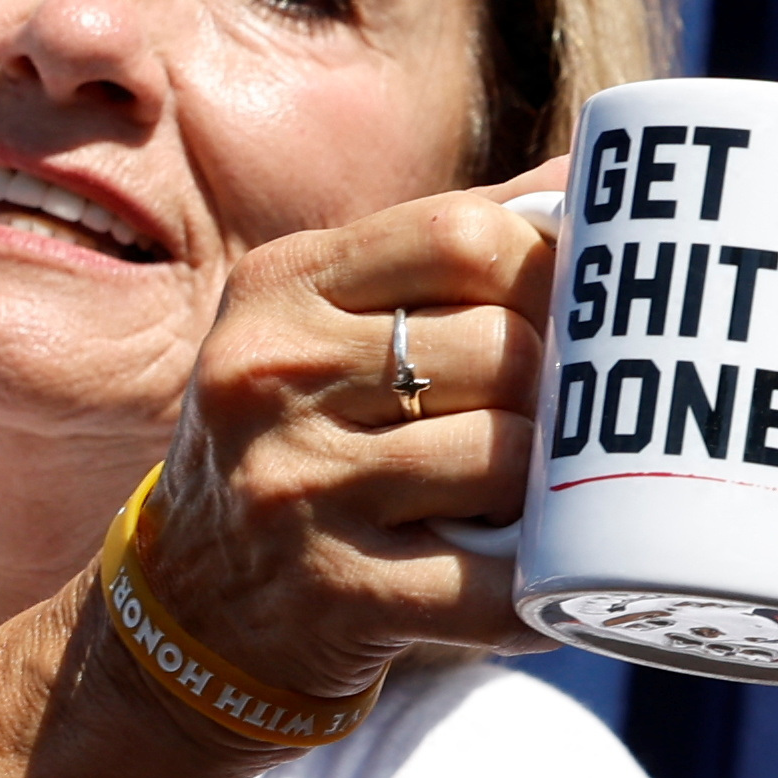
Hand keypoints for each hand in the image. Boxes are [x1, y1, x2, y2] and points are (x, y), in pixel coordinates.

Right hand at [116, 158, 565, 708]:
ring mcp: (299, 488)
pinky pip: (494, 582)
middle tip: (565, 419)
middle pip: (499, 349)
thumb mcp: (326, 323)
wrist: (192, 602)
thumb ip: (441, 247)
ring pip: (505, 459)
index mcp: (283, 287)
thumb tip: (585, 176)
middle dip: (556, 388)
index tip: (578, 308)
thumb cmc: (299, 437)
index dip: (549, 267)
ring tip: (541, 494)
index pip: (462, 235)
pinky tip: (548, 574)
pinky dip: (542, 581)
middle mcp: (274, 377)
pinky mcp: (337, 593)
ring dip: (547, 486)